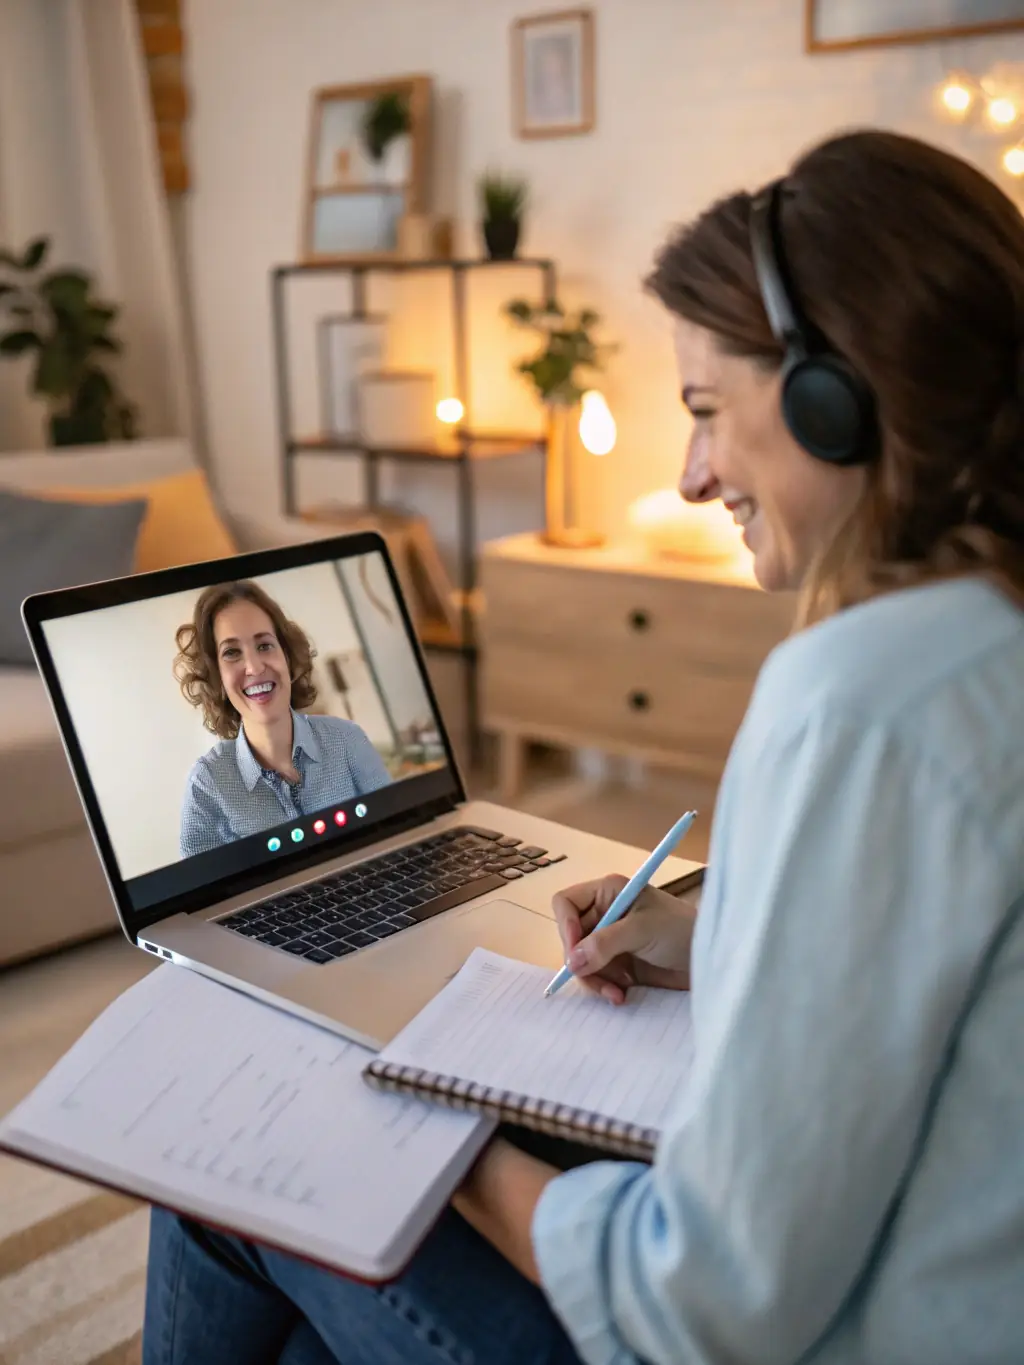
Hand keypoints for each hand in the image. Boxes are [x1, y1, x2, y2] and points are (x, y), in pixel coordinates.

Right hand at [552, 875, 697, 1004]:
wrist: (709, 960)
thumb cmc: (680, 931)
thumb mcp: (642, 930)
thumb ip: (605, 943)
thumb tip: (572, 961)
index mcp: (608, 893)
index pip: (566, 903)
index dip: (566, 926)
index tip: (576, 951)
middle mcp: (604, 914)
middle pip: (570, 937)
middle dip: (581, 961)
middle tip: (596, 978)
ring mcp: (610, 941)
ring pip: (580, 961)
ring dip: (594, 979)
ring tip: (616, 992)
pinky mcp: (618, 964)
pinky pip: (596, 977)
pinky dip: (604, 987)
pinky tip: (621, 995)